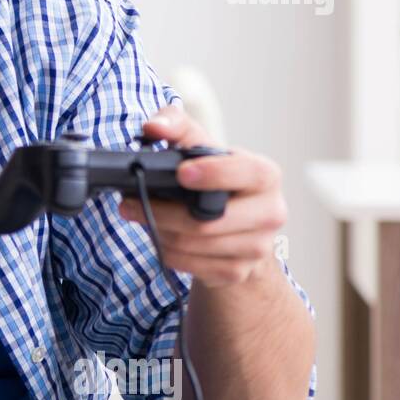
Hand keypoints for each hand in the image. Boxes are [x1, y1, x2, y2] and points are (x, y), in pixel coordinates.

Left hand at [115, 103, 286, 288]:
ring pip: (194, 244)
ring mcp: (257, 247)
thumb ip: (177, 126)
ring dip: (159, 231)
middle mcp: (270, 212)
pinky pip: (191, 264)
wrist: (238, 232)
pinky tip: (159, 237)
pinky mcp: (238, 272)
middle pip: (209, 220)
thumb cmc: (217, 182)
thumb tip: (153, 126)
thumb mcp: (202, 149)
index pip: (248, 173)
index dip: (215, 173)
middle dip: (163, 211)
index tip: (182, 172)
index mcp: (265, 176)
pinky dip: (167, 251)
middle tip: (129, 203)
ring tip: (141, 216)